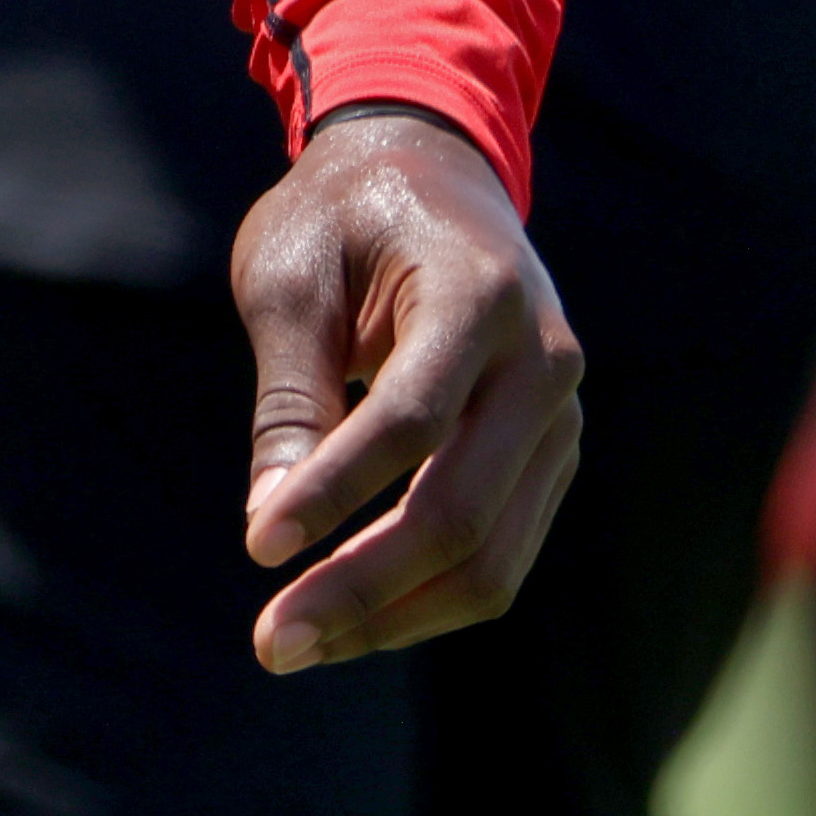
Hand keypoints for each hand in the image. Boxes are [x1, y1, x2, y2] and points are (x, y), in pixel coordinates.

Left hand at [229, 102, 583, 671]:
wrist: (434, 169)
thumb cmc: (342, 217)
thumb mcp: (292, 277)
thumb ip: (289, 397)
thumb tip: (269, 524)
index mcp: (480, 295)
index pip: (411, 420)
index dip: (334, 491)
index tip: (255, 547)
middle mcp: (543, 363)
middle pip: (463, 513)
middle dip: (363, 590)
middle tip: (270, 645)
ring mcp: (560, 417)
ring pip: (493, 557)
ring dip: (395, 614)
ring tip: (296, 641)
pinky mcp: (551, 456)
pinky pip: (501, 552)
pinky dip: (425, 596)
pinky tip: (346, 611)